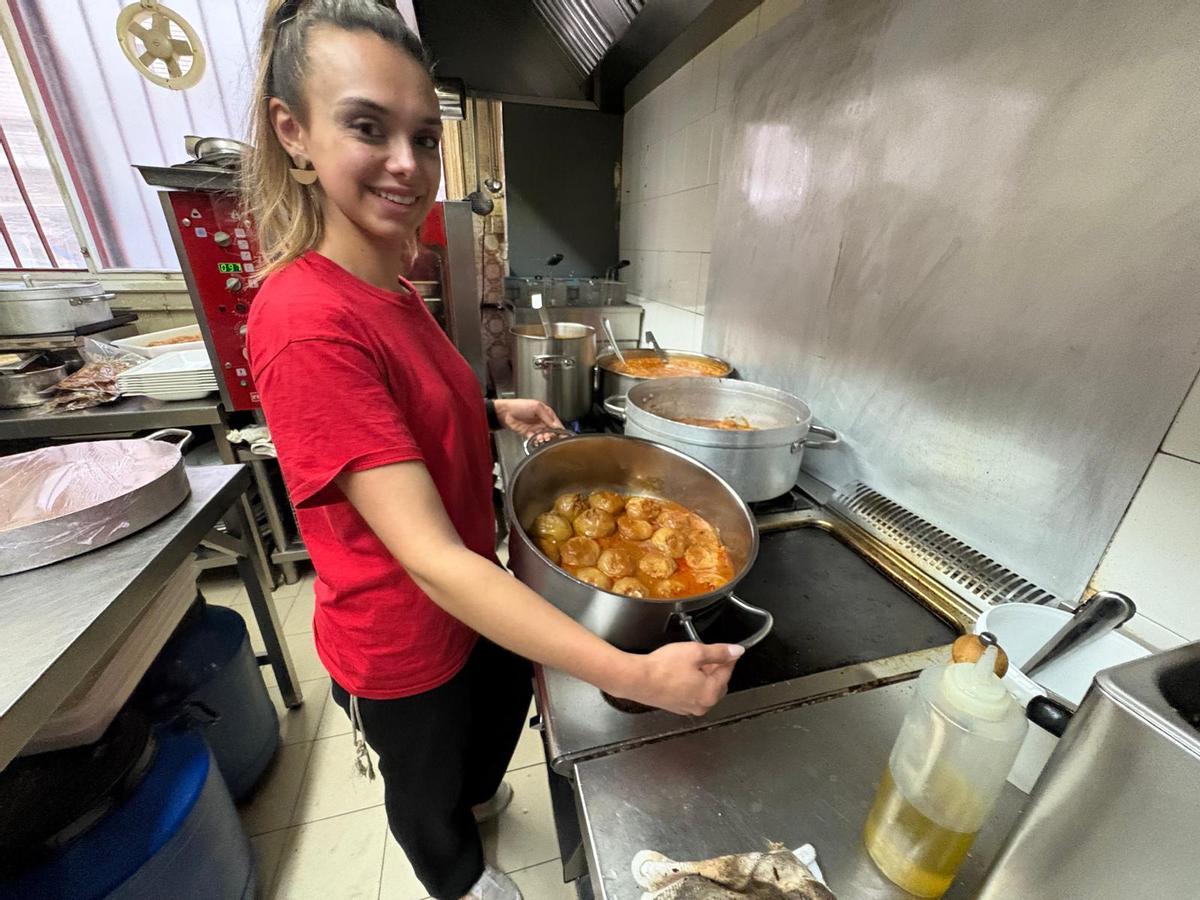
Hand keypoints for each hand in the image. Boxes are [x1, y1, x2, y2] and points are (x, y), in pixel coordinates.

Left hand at [494, 398, 562, 436]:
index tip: (562, 434)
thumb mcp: (536, 407)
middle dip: (552, 435)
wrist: (505, 412)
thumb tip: (556, 425)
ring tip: (542, 438)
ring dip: (544, 438)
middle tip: (550, 436)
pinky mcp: (529, 434)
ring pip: (544, 436)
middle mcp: (541, 421)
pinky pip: (536, 439)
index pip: (556, 422)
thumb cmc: (519, 405)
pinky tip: (537, 440)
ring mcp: (535, 428)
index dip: (559, 428)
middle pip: (551, 431)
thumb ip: (547, 417)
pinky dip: (537, 440)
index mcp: (545, 413)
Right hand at [618, 642, 744, 715]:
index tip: (729, 650)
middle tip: (707, 653)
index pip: (727, 672)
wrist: (637, 679)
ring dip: (703, 676)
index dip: (728, 658)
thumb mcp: (695, 652)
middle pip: (717, 683)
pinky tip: (680, 671)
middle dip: (715, 668)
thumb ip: (719, 652)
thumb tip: (736, 651)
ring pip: (704, 689)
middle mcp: (702, 705)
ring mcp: (688, 708)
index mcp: (710, 693)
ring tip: (691, 661)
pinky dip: (691, 683)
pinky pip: (691, 694)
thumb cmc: (663, 668)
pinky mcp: (676, 706)